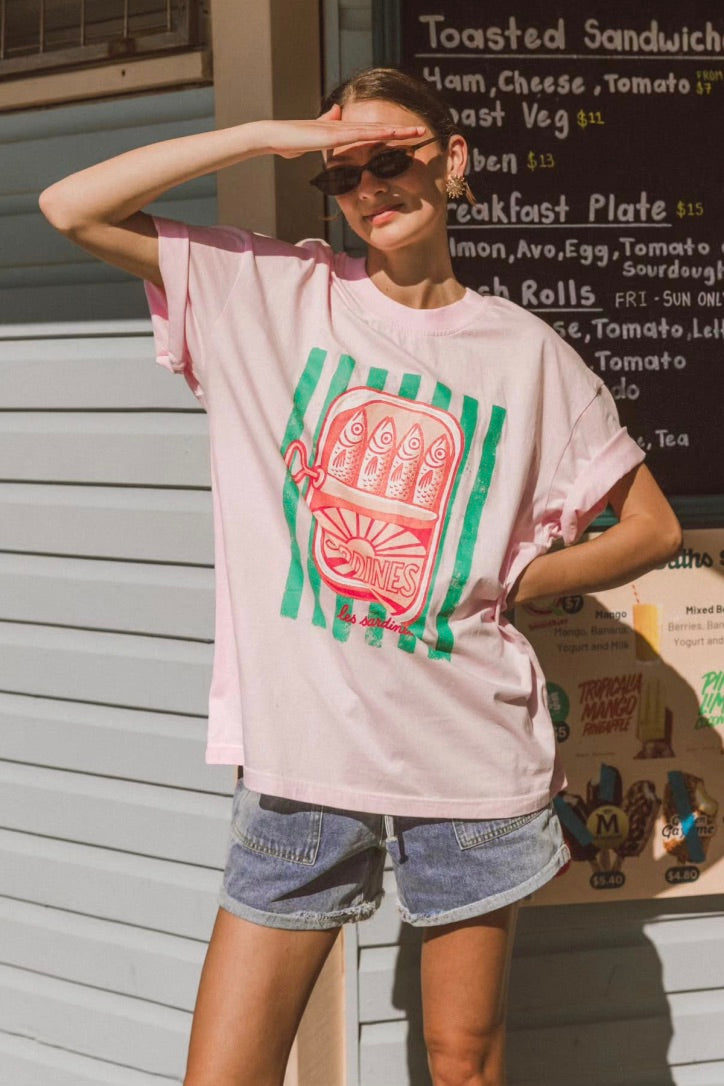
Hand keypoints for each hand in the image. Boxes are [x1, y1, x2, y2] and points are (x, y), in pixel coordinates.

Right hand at [260, 104, 425, 158]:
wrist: (274, 136)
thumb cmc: (289, 140)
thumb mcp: (313, 139)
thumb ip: (326, 127)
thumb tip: (336, 113)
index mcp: (342, 132)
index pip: (372, 134)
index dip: (391, 136)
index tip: (408, 140)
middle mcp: (345, 127)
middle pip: (380, 129)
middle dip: (402, 131)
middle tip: (423, 131)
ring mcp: (341, 130)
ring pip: (376, 130)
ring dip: (398, 131)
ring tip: (417, 132)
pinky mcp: (334, 135)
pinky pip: (361, 135)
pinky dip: (378, 134)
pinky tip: (393, 134)